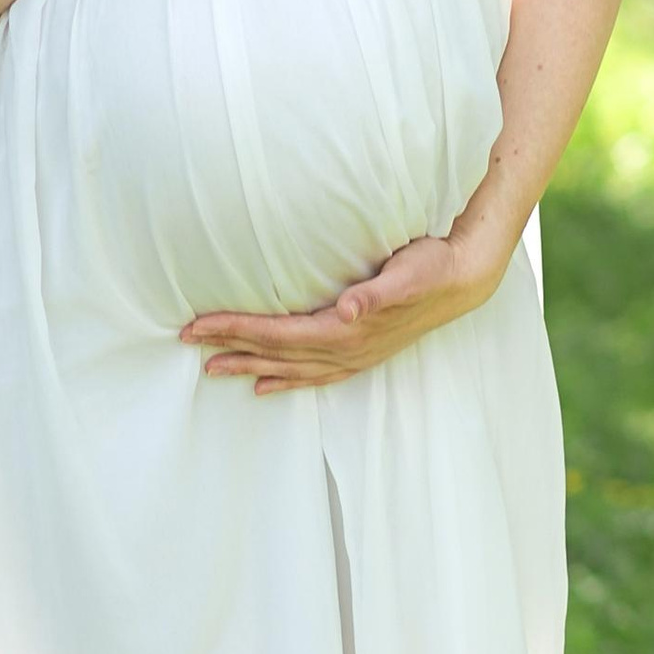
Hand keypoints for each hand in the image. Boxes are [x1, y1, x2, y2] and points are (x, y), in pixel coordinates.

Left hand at [182, 227, 509, 393]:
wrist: (466, 281)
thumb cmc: (432, 267)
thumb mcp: (407, 273)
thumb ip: (377, 293)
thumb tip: (349, 308)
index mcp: (346, 332)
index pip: (277, 333)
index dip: (235, 329)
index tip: (198, 325)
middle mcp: (346, 351)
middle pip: (274, 353)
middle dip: (230, 347)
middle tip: (187, 341)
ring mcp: (354, 357)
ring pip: (289, 368)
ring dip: (250, 367)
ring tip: (213, 369)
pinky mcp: (361, 354)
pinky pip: (313, 376)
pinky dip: (286, 382)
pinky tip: (265, 386)